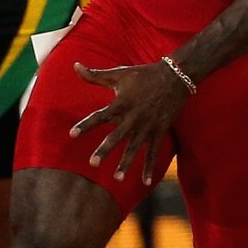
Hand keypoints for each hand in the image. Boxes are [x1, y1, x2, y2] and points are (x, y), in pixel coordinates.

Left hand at [68, 61, 189, 181]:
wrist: (176, 77)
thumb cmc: (144, 75)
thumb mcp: (119, 73)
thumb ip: (95, 74)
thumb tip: (75, 65)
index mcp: (122, 103)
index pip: (100, 116)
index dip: (86, 125)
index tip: (72, 134)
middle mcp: (134, 117)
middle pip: (117, 136)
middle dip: (105, 149)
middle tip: (93, 163)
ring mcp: (148, 126)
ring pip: (135, 148)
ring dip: (126, 163)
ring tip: (117, 178)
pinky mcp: (160, 131)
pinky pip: (154, 152)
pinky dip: (150, 167)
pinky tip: (145, 182)